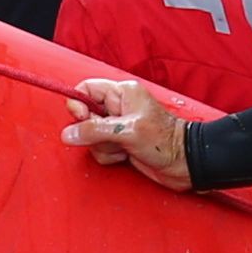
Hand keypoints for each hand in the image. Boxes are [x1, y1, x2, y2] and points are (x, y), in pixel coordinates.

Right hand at [62, 76, 197, 191]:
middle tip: (112, 137)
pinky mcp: (118, 144)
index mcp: (122, 93)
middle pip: (84, 116)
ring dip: (103, 147)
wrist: (183, 163)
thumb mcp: (127, 131)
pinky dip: (109, 156)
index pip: (86, 89)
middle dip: (93, 132)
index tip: (82, 119)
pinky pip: (99, 149)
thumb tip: (68, 133)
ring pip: (90, 136)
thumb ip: (95, 131)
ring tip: (124, 148)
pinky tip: (126, 156)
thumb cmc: (165, 141)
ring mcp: (117, 127)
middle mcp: (118, 107)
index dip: (78, 104)